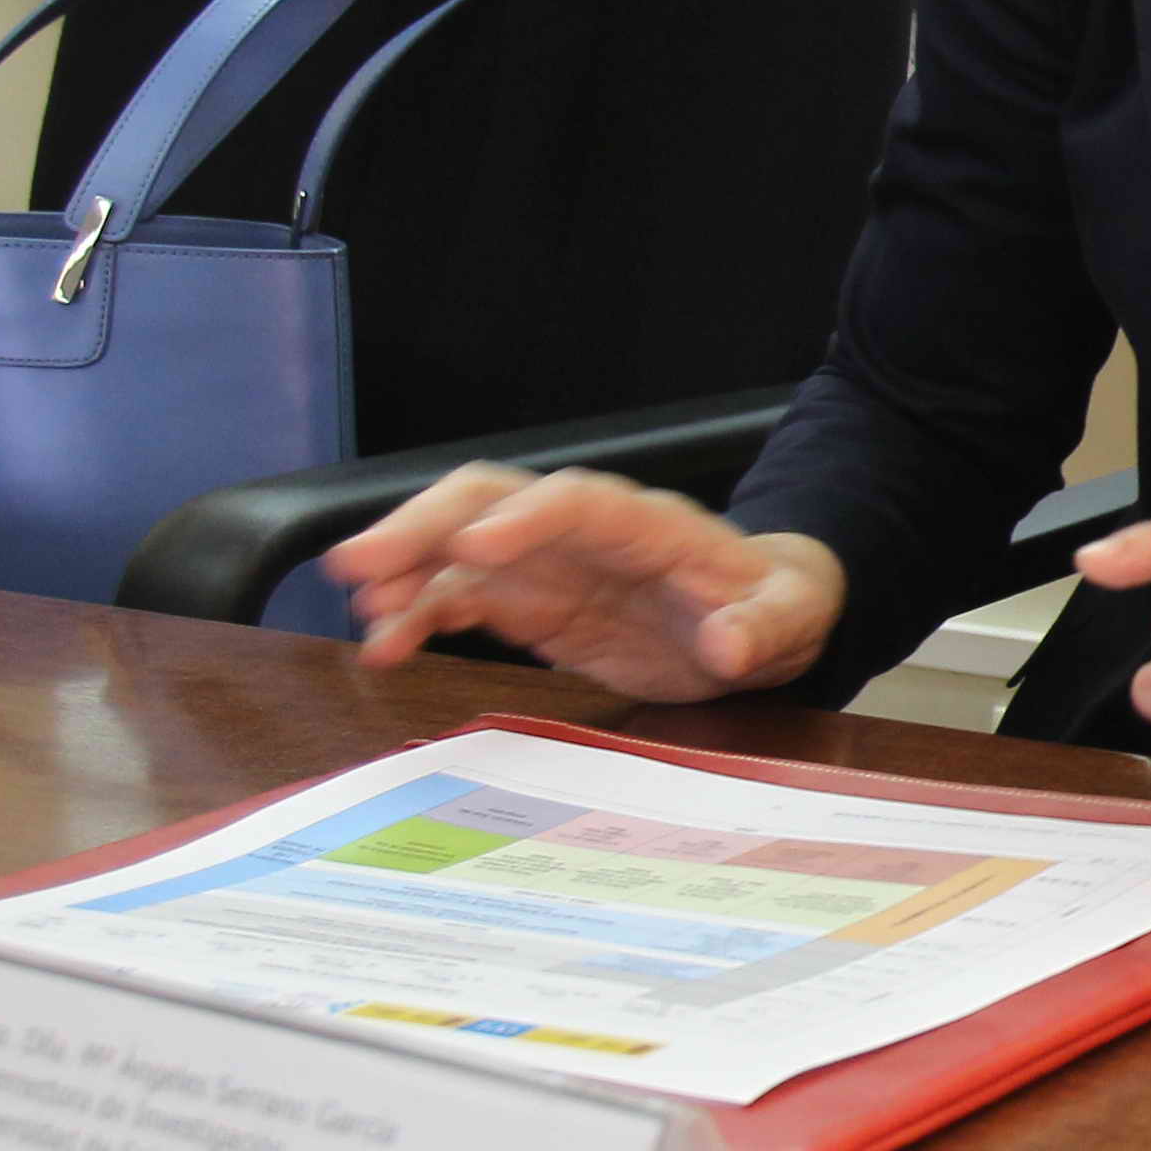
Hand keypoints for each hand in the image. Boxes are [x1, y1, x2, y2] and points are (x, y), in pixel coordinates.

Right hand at [323, 466, 843, 702]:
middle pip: (490, 503)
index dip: (524, 519)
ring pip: (457, 548)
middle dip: (425, 525)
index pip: (577, 502)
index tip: (474, 547)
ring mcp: (547, 564)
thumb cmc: (774, 603)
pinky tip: (384, 647)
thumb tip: (732, 644)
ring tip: (363, 608)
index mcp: (648, 523)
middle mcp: (582, 532)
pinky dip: (417, 617)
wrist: (762, 618)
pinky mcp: (528, 602)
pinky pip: (459, 599)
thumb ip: (763, 626)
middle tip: (361, 563)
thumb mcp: (789, 616)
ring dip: (405, 571)